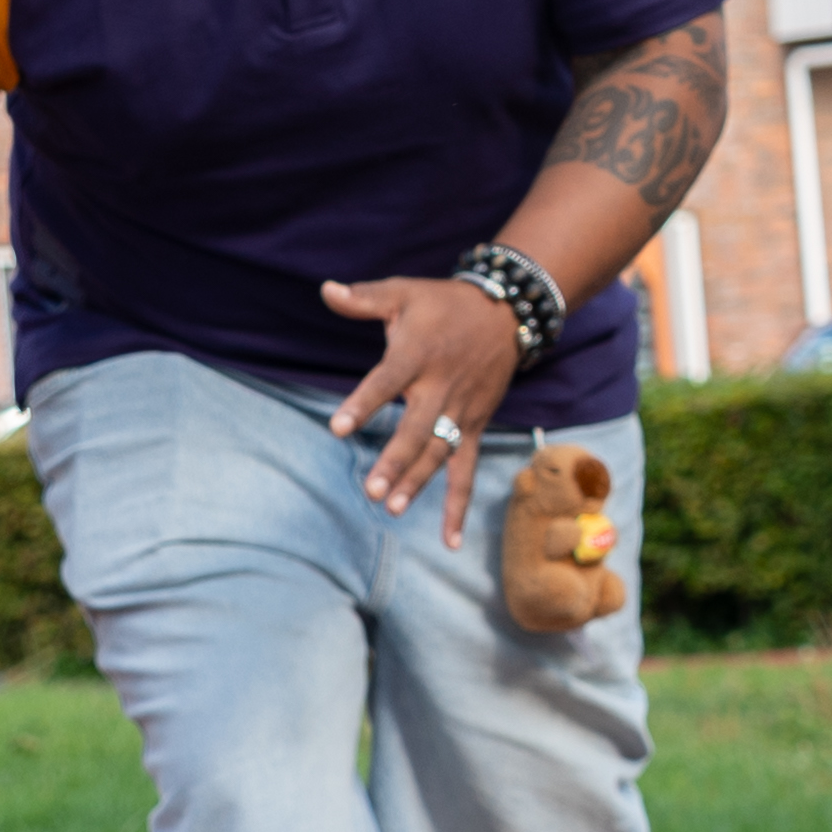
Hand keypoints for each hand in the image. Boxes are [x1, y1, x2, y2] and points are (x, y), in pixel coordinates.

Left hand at [318, 274, 521, 538]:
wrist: (506, 313)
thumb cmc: (443, 303)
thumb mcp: (403, 292)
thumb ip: (364, 298)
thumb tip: (325, 290)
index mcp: (418, 354)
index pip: (386, 381)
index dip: (363, 403)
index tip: (338, 427)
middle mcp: (441, 386)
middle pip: (417, 428)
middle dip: (395, 460)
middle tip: (371, 490)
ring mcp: (460, 411)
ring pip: (439, 452)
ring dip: (418, 482)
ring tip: (392, 507)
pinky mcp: (473, 426)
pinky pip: (465, 470)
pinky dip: (458, 506)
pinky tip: (449, 541)